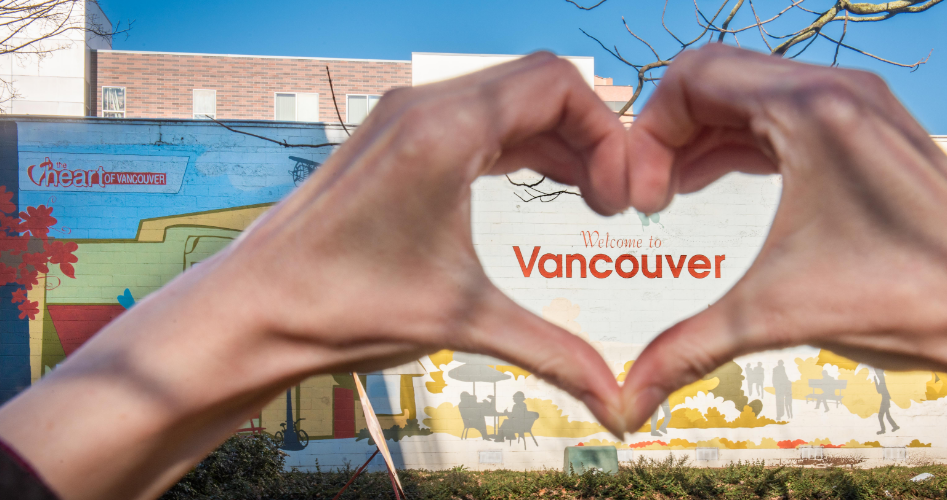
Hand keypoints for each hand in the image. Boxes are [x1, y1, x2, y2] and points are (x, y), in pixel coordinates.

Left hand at [0, 52, 630, 499]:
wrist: (253, 312)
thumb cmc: (342, 307)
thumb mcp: (463, 321)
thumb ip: (554, 352)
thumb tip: (617, 402)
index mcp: (445, 131)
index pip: (558, 85)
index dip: (609, 133)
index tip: (623, 196)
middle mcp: (423, 106)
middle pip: (539, 83)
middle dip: (590, 136)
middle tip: (614, 200)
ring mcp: (403, 116)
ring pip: (506, 98)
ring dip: (555, 139)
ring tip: (587, 196)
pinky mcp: (392, 136)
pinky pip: (475, 117)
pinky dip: (517, 143)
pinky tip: (535, 183)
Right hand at [619, 44, 946, 492]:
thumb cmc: (908, 298)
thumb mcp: (776, 314)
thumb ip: (688, 347)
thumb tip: (629, 398)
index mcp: (811, 111)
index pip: (694, 78)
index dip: (648, 133)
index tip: (641, 195)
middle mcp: (838, 91)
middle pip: (719, 77)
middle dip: (671, 132)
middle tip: (651, 194)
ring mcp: (862, 105)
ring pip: (755, 91)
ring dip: (706, 134)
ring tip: (677, 191)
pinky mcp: (876, 129)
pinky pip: (789, 110)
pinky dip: (746, 138)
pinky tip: (726, 180)